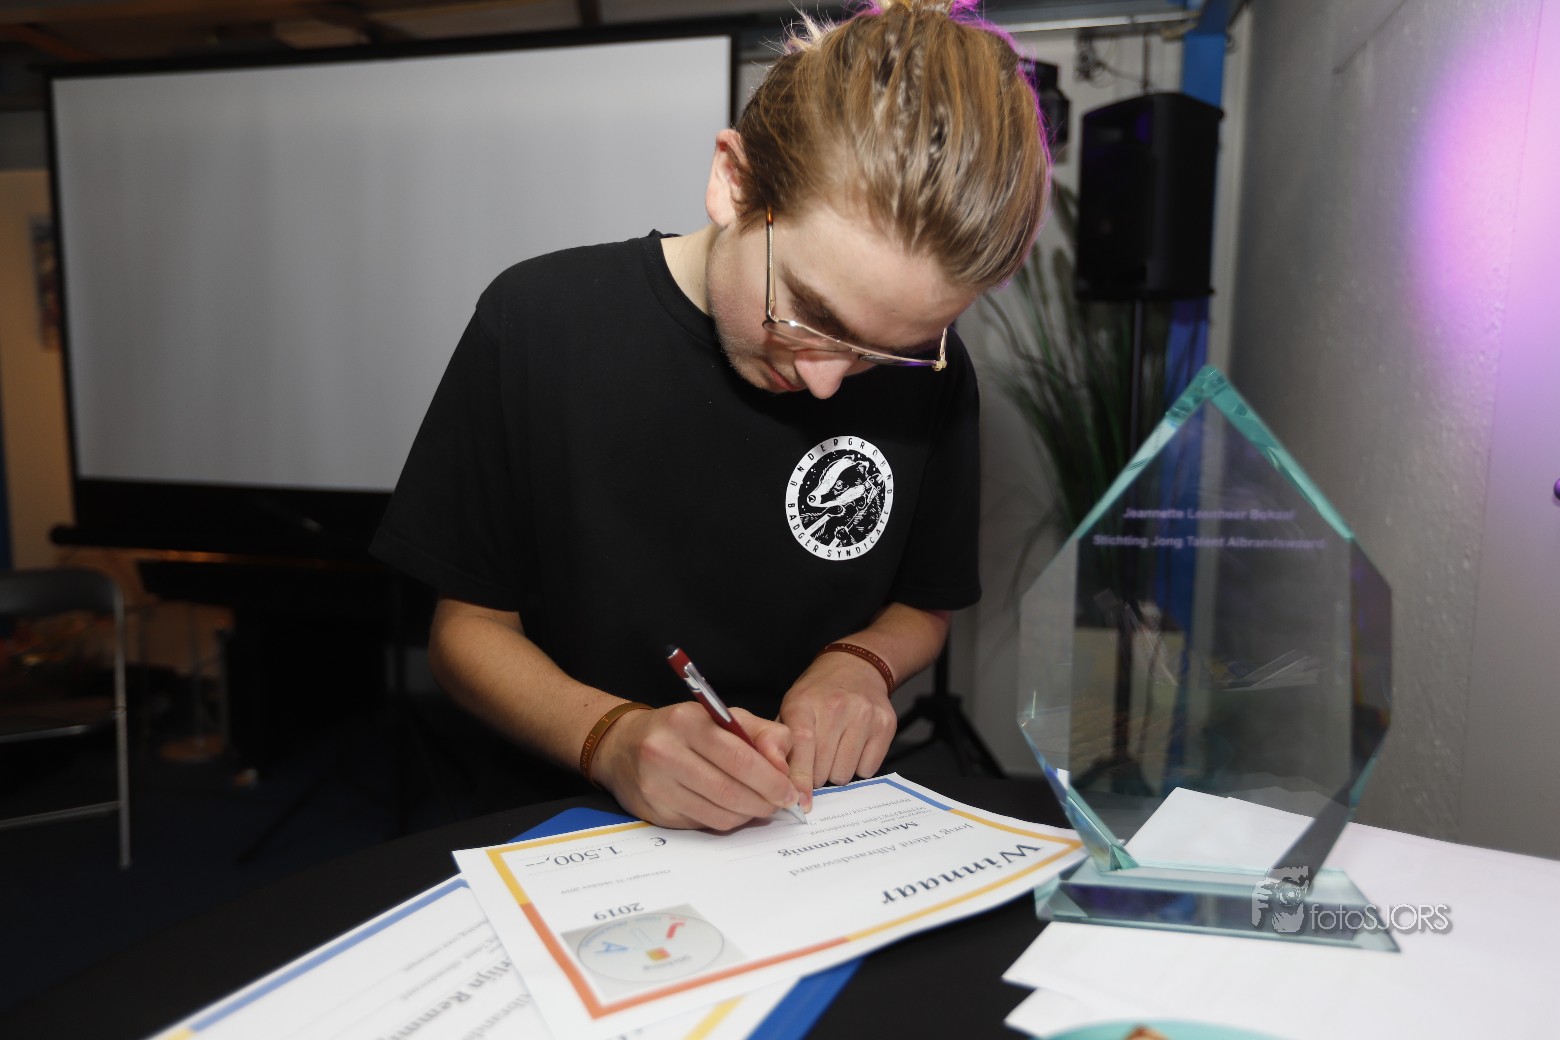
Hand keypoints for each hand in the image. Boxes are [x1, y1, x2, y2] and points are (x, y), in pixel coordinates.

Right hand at [590, 702, 799, 829]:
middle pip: (729, 790)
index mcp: (687, 722)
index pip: (739, 758)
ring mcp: (656, 785)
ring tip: (758, 806)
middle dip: (764, 802)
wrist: (622, 745)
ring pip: (718, 813)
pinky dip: (725, 820)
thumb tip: (783, 765)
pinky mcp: (654, 812)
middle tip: (780, 804)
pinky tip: (731, 809)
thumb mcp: (723, 717)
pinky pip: (702, 824)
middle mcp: (666, 753)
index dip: (771, 780)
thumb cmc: (682, 729)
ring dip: (747, 815)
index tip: (789, 791)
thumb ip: (762, 734)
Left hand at [779, 652, 896, 811]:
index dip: (800, 779)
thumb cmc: (818, 693)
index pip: (803, 747)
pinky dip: (858, 765)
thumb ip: (781, 743)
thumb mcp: (791, 707)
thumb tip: (774, 780)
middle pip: (824, 769)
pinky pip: (868, 768)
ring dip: (837, 771)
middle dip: (816, 776)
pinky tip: (854, 745)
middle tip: (816, 761)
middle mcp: (836, 708)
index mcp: (805, 704)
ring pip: (846, 773)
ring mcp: (864, 715)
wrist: (857, 666)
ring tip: (835, 749)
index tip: (800, 802)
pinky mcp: (885, 724)